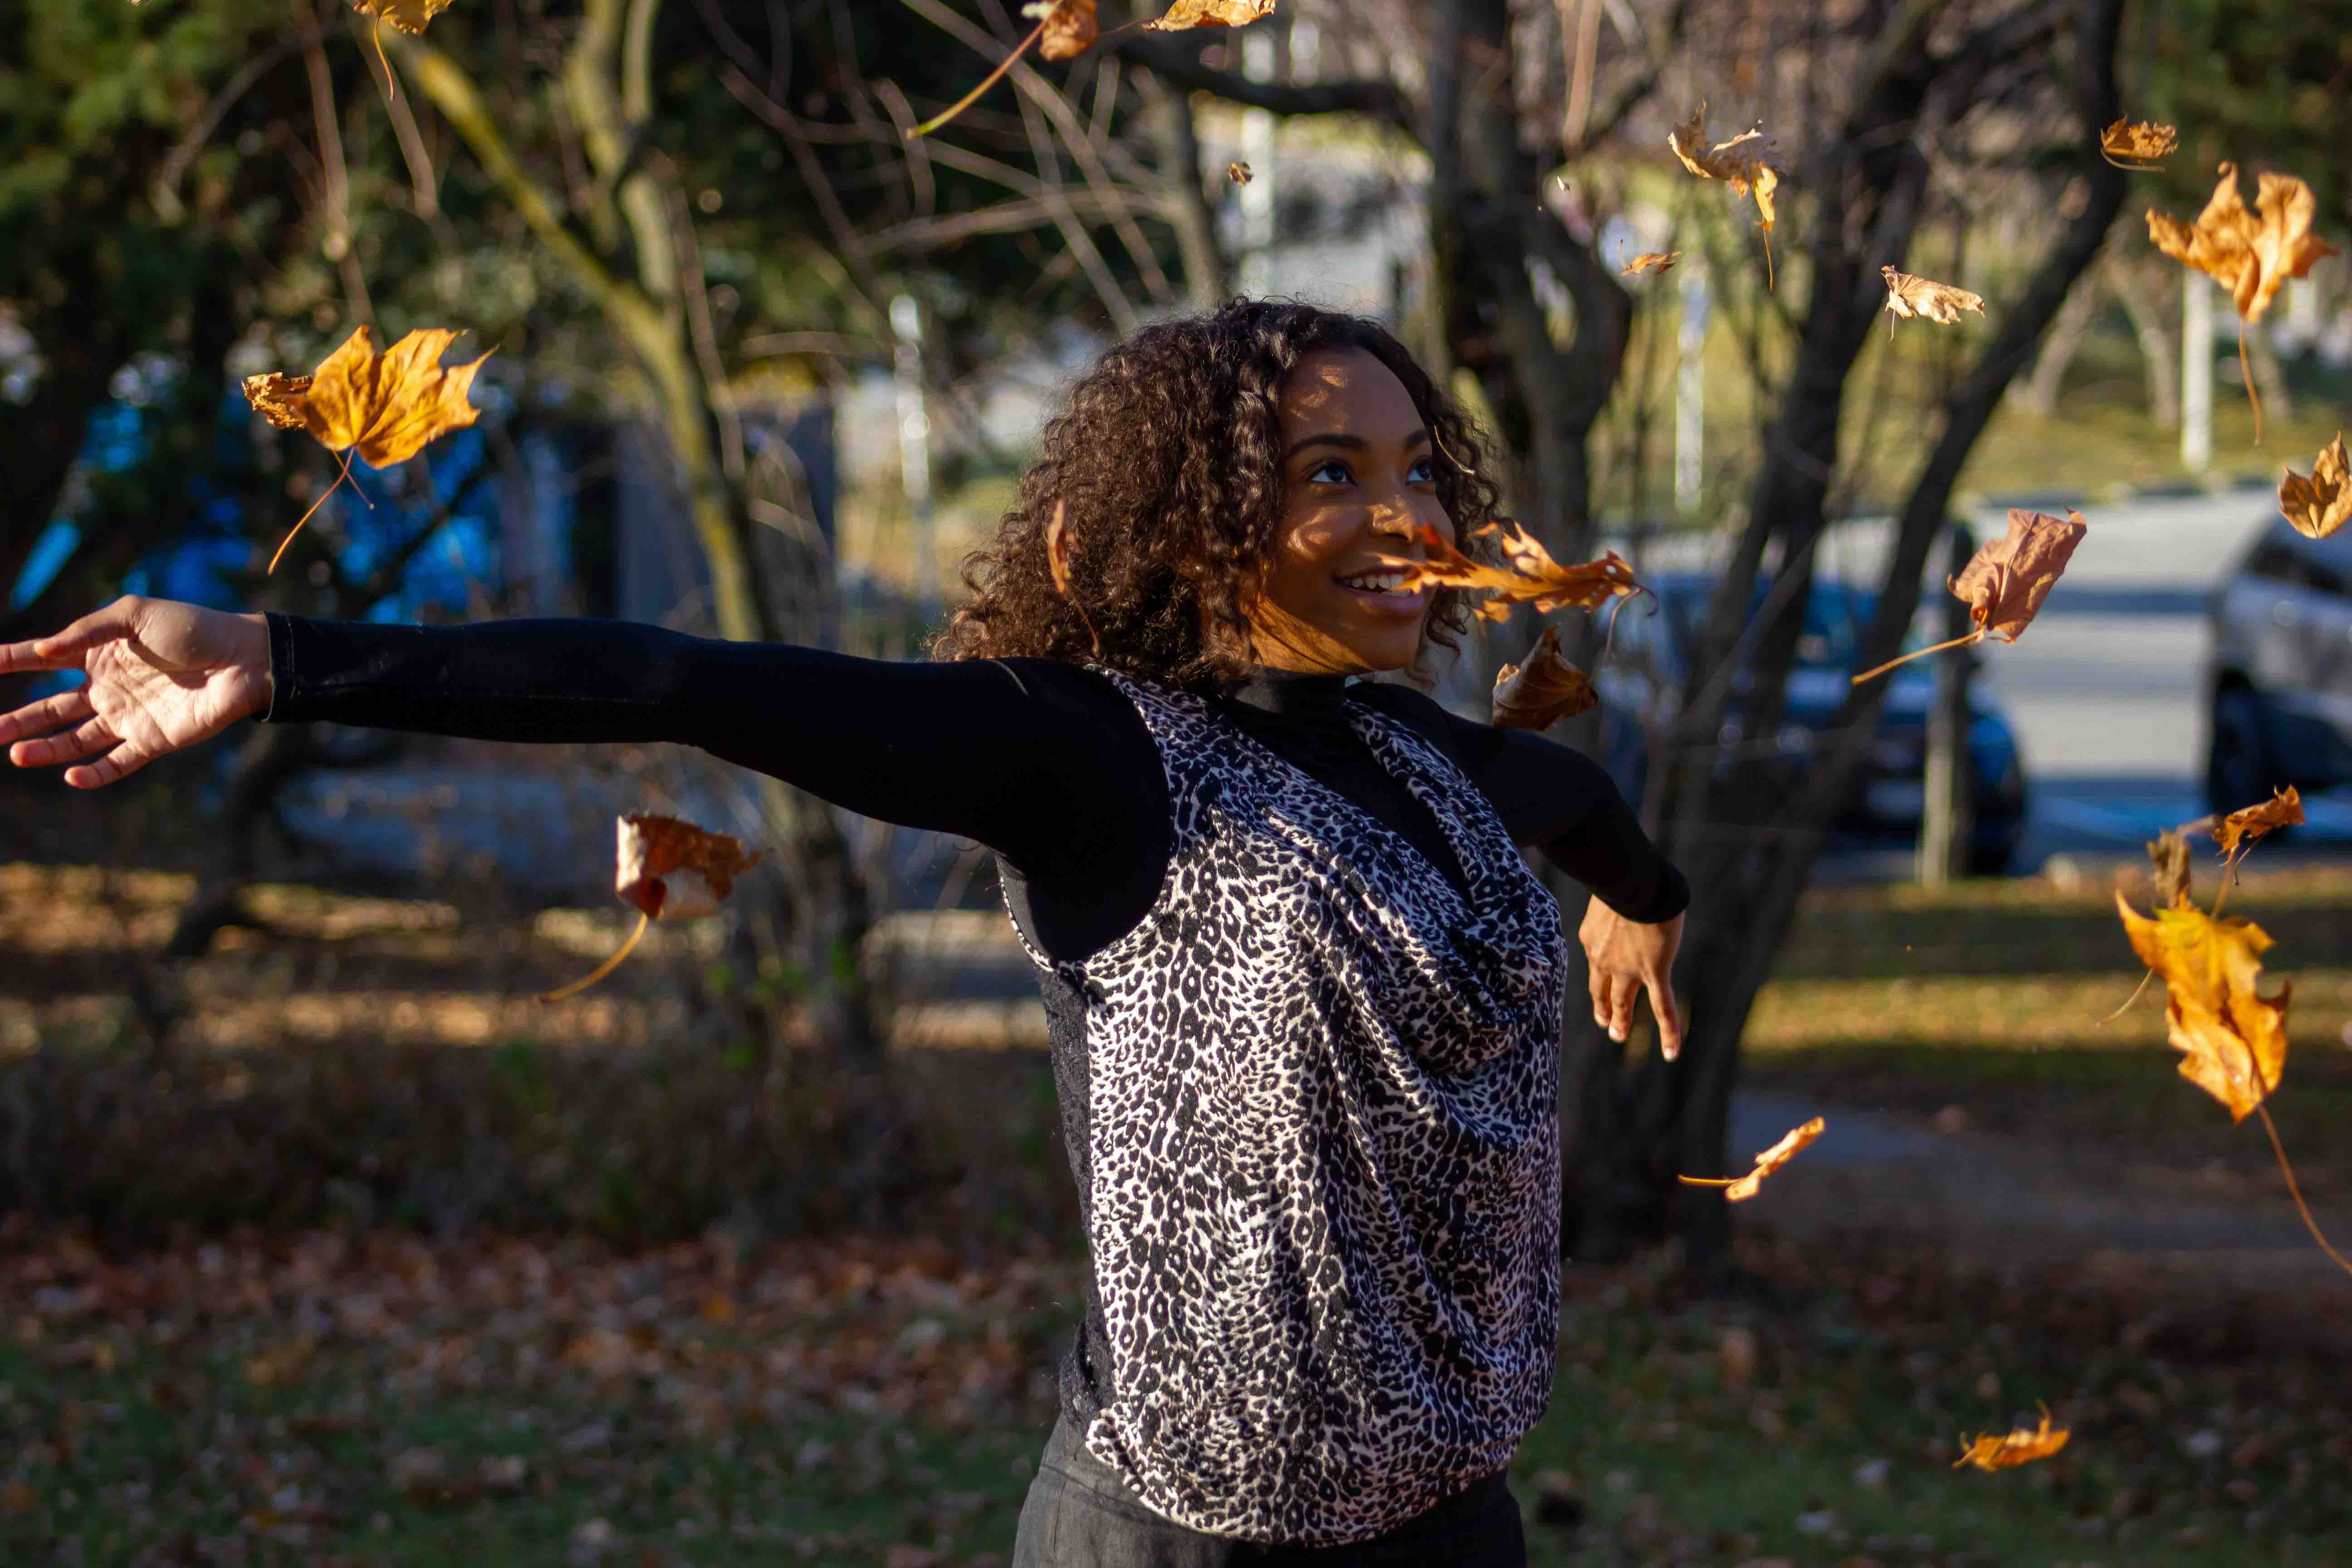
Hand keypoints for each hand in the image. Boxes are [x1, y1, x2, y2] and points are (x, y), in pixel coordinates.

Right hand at [0, 596, 271, 788]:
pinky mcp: (154, 741)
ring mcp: (129, 716)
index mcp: (100, 654)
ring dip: (46, 749)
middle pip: (51, 709)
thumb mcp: (135, 615)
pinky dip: (94, 773)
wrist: (245, 659)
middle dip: (17, 721)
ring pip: (76, 739)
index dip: (11, 663)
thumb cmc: (194, 629)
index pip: (43, 660)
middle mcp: (109, 688)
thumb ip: (88, 631)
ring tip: (15, 754)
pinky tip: (70, 776)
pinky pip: (117, 763)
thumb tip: (44, 650)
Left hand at [1578, 896, 1684, 1059]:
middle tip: (1605, 1023)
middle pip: (1602, 990)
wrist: (1633, 883)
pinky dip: (1668, 1031)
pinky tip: (1671, 1051)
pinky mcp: (1653, 972)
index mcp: (1592, 940)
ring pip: (1624, 1002)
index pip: (1595, 963)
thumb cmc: (1622, 877)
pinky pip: (1662, 1007)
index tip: (1600, 988)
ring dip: (1621, 1020)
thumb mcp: (1608, 891)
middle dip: (1604, 1008)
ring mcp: (1628, 969)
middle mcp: (1603, 960)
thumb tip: (1622, 887)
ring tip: (1618, 1036)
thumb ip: (1612, 901)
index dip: (1598, 976)